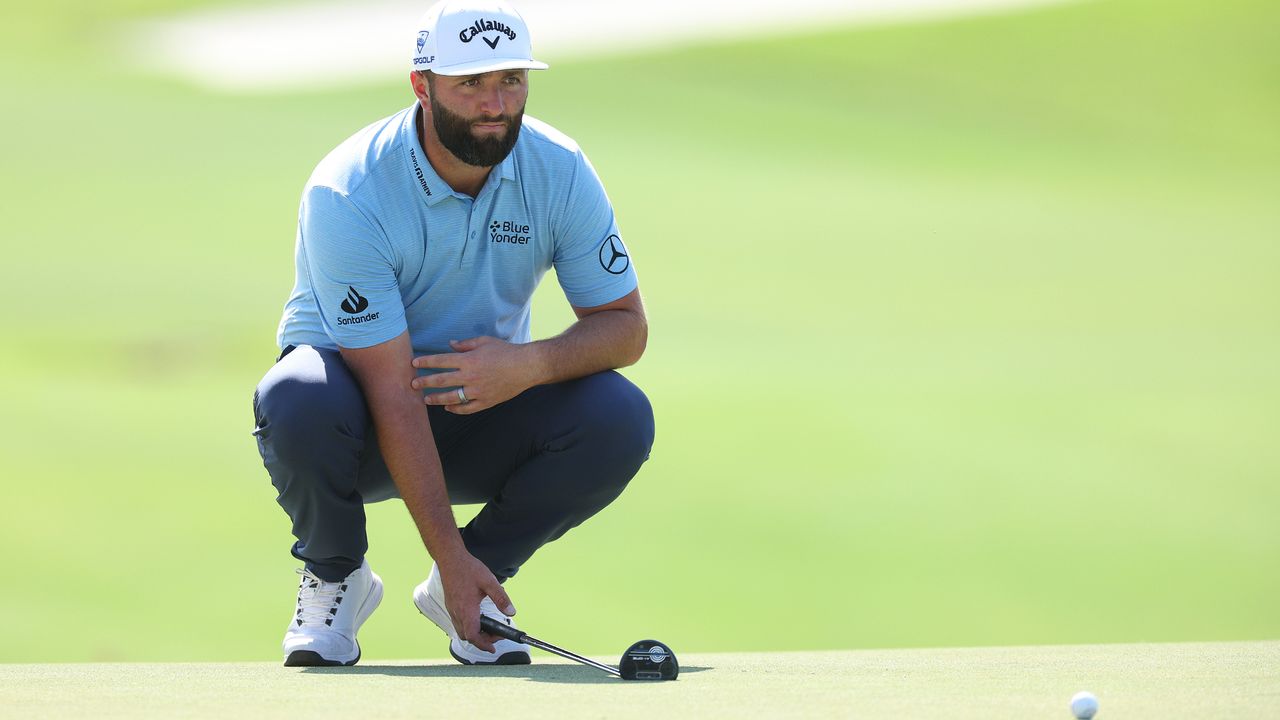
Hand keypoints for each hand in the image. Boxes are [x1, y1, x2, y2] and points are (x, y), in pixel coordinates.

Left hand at [411, 337, 540, 414]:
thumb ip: (465, 344)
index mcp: (469, 360)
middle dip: (425, 382)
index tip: (414, 363)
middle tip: (413, 384)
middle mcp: (471, 377)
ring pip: (452, 398)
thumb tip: (450, 345)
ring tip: (426, 399)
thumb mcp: (484, 342)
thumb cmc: (505, 351)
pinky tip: (448, 408)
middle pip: (442, 381)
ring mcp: (478, 391)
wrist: (526, 367)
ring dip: (436, 399)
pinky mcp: (486, 401)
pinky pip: (467, 408)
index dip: (426, 362)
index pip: (441, 361)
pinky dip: (456, 409)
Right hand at [438, 552, 516, 652]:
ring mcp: (452, 609)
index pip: (473, 636)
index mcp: (467, 609)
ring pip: (462, 630)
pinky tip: (478, 618)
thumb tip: (511, 612)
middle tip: (496, 634)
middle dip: (482, 640)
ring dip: (475, 634)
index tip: (494, 648)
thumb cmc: (469, 569)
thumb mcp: (489, 581)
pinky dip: (469, 626)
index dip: (484, 645)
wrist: (450, 559)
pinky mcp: (450, 605)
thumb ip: (501, 598)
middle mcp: (457, 612)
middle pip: (467, 636)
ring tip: (489, 627)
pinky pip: (458, 622)